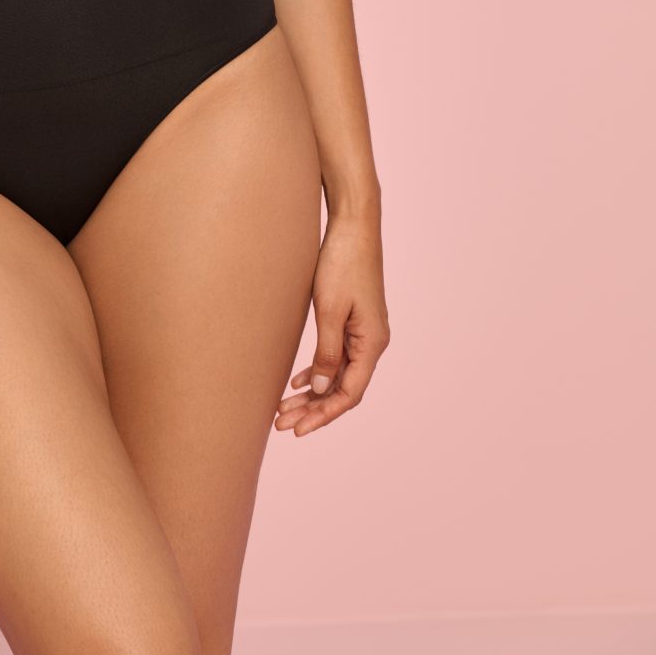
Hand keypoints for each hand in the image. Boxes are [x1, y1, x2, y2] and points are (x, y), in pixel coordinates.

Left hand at [275, 212, 389, 436]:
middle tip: (283, 425)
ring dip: (314, 392)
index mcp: (372, 343)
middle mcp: (372, 342)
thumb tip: (321, 388)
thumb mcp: (330, 309)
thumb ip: (327, 351)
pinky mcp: (353, 319)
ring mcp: (363, 331)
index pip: (349, 393)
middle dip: (314, 409)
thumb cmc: (342, 262)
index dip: (324, 414)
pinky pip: (336, 355)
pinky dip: (317, 370)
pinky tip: (298, 381)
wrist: (353, 225)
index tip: (299, 428)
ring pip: (337, 374)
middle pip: (343, 388)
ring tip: (285, 409)